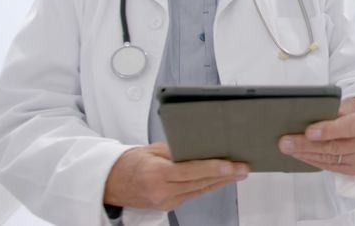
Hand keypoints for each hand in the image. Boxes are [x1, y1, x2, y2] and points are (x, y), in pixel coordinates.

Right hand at [103, 143, 248, 210]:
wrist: (110, 183)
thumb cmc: (130, 162)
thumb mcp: (152, 150)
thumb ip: (177, 151)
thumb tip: (201, 148)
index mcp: (156, 174)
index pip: (190, 171)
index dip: (213, 168)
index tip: (232, 165)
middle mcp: (161, 191)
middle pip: (199, 183)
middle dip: (225, 175)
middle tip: (244, 167)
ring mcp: (164, 202)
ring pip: (199, 190)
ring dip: (221, 181)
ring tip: (239, 172)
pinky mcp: (167, 206)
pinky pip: (193, 195)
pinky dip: (208, 186)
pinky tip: (221, 179)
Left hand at [278, 96, 354, 175]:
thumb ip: (340, 108)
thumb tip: (317, 116)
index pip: (348, 127)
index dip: (327, 130)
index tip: (308, 131)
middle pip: (335, 147)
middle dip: (306, 145)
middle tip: (286, 142)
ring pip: (331, 159)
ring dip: (306, 155)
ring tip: (288, 149)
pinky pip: (332, 167)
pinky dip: (315, 161)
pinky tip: (302, 156)